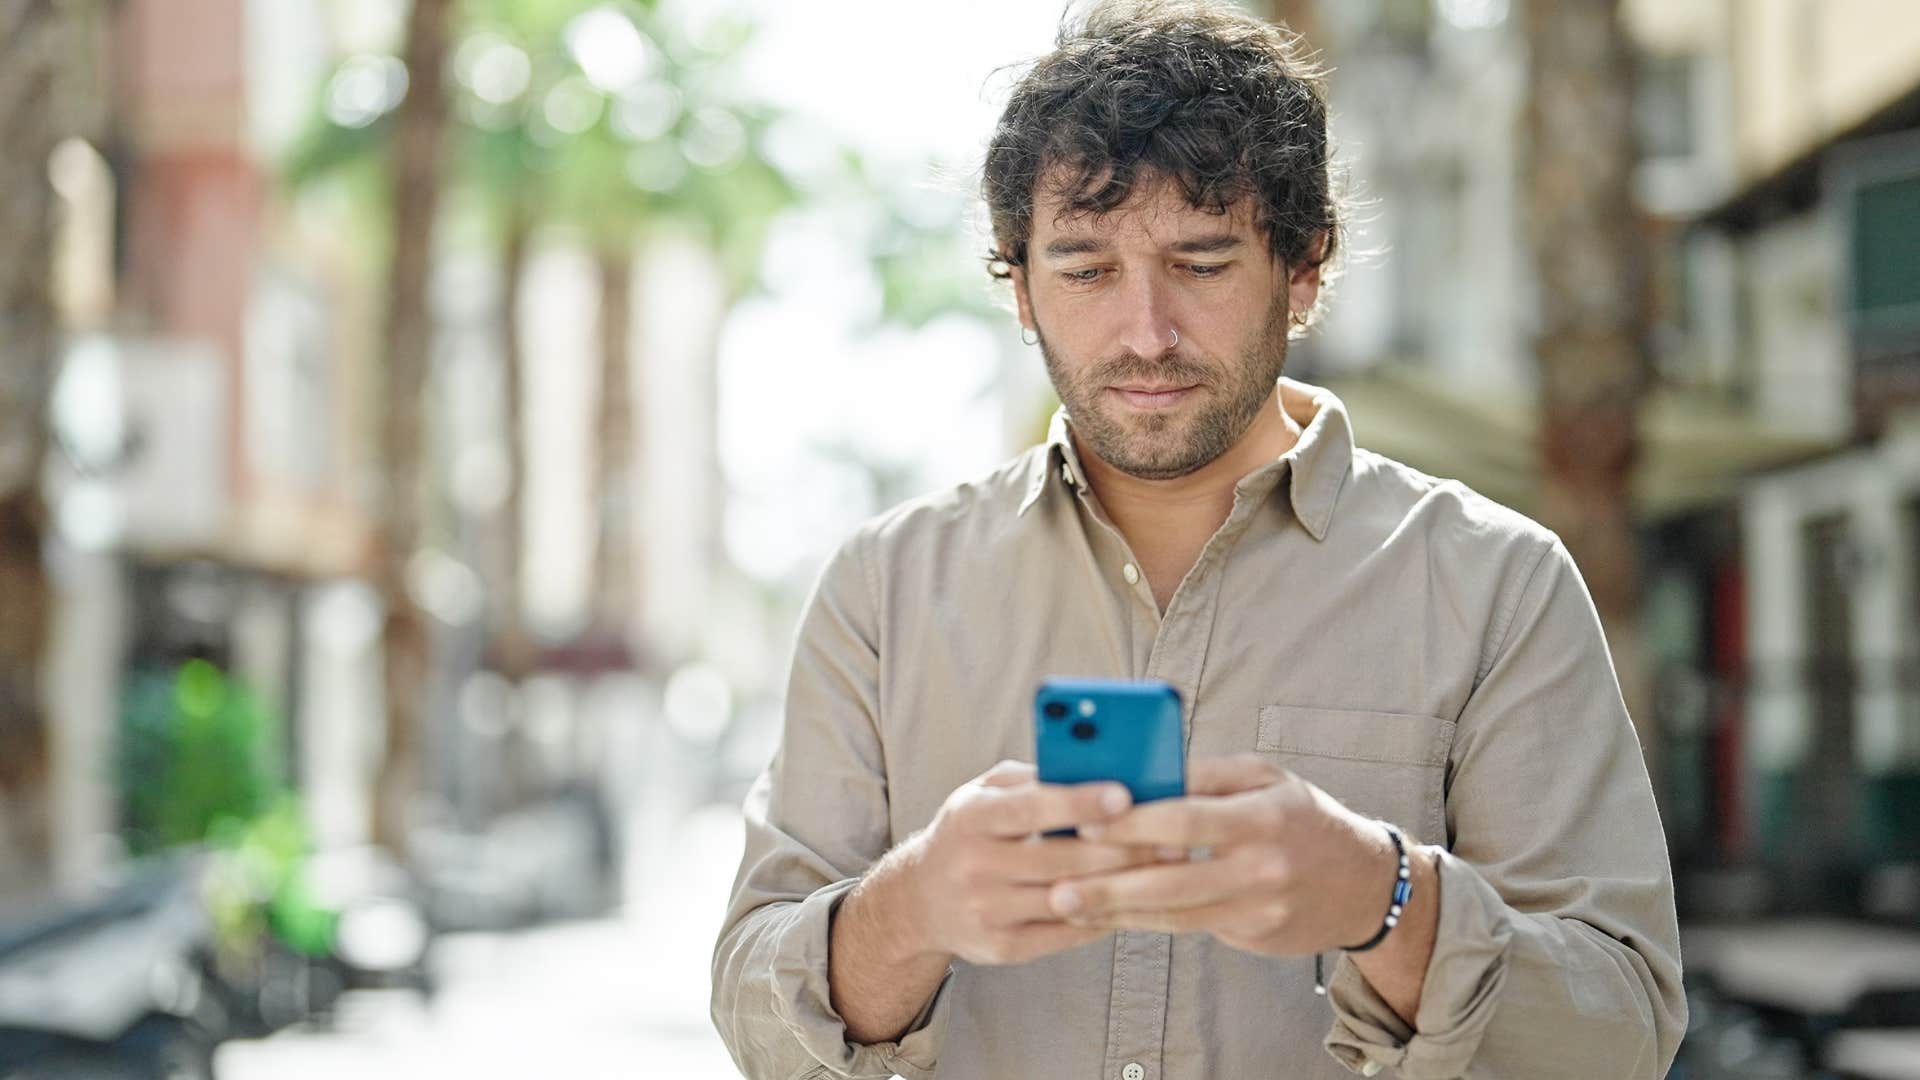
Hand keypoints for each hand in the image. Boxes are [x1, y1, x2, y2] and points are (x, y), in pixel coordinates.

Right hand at [895, 760, 1164, 965]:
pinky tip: (1134, 899)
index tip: (1126, 793)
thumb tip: (1096, 765)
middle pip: (1059, 859)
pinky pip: (1065, 933)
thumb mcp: (985, 793)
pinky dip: (1103, 915)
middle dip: (1121, 848)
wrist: (920, 899)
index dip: (1079, 801)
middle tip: (1173, 837)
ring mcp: (986, 912)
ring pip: (1068, 899)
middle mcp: (973, 866)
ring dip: (1122, 884)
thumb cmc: (971, 831)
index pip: (1029, 808)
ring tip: (1166, 869)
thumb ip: (1034, 778)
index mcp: (970, 818)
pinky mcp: (1001, 948)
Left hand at [1047, 755, 1398, 955]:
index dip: (1134, 822)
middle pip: (1175, 877)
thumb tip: (1141, 774)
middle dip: (1111, 883)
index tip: (1084, 820)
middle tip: (1058, 885)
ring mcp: (1258, 906)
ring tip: (1066, 905)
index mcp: (1263, 815)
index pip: (1189, 817)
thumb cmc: (1302, 817)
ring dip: (1116, 911)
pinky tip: (1105, 916)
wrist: (1364, 884)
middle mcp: (1262, 864)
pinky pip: (1187, 926)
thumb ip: (1205, 776)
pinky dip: (1143, 921)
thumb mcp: (1265, 779)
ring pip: (1175, 911)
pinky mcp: (1252, 934)